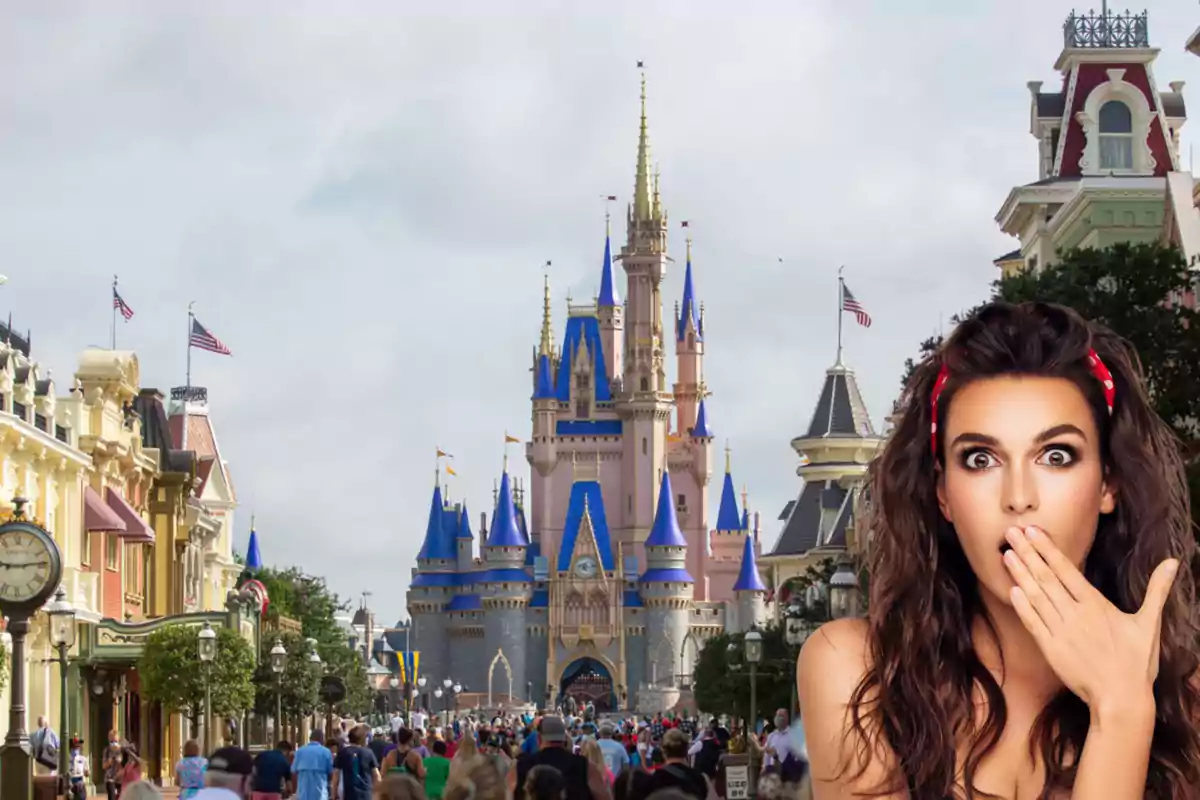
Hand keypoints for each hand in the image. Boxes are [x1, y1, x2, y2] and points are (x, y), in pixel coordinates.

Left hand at [1003, 525, 1176, 712]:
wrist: (1121, 700)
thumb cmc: (1137, 663)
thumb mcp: (1150, 623)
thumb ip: (1157, 590)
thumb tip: (1173, 562)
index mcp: (1096, 605)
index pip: (1067, 569)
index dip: (1047, 548)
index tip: (1032, 530)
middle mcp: (1075, 615)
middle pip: (1046, 578)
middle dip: (1027, 553)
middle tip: (1010, 532)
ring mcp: (1060, 632)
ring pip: (1035, 597)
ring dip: (1020, 574)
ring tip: (1006, 554)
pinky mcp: (1050, 649)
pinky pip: (1032, 623)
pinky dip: (1021, 606)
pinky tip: (1011, 590)